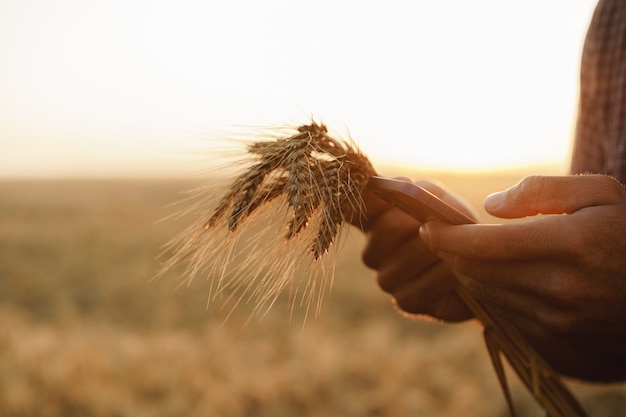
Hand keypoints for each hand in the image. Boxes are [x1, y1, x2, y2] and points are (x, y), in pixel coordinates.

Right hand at [351, 178, 475, 321]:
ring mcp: (386, 278)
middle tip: (441, 226)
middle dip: (420, 223)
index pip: (352, 209)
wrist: (482, 273)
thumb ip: (423, 192)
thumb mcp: (445, 203)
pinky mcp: (405, 301)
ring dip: (440, 250)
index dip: (357, 200)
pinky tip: (455, 274)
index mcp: (377, 221)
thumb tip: (399, 184)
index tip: (371, 189)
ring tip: (454, 250)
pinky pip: (424, 283)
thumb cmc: (458, 231)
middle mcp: (373, 250)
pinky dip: (445, 275)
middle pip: (386, 227)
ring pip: (407, 257)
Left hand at [419, 175, 625, 381]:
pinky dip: (488, 297)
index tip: (428, 226)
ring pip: (486, 296)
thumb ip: (542, 192)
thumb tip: (490, 206)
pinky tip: (489, 280)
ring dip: (465, 276)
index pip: (483, 243)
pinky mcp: (557, 341)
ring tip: (461, 255)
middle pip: (476, 272)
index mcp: (570, 244)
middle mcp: (560, 288)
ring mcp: (558, 320)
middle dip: (450, 254)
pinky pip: (503, 317)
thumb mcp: (602, 193)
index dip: (446, 236)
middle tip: (438, 237)